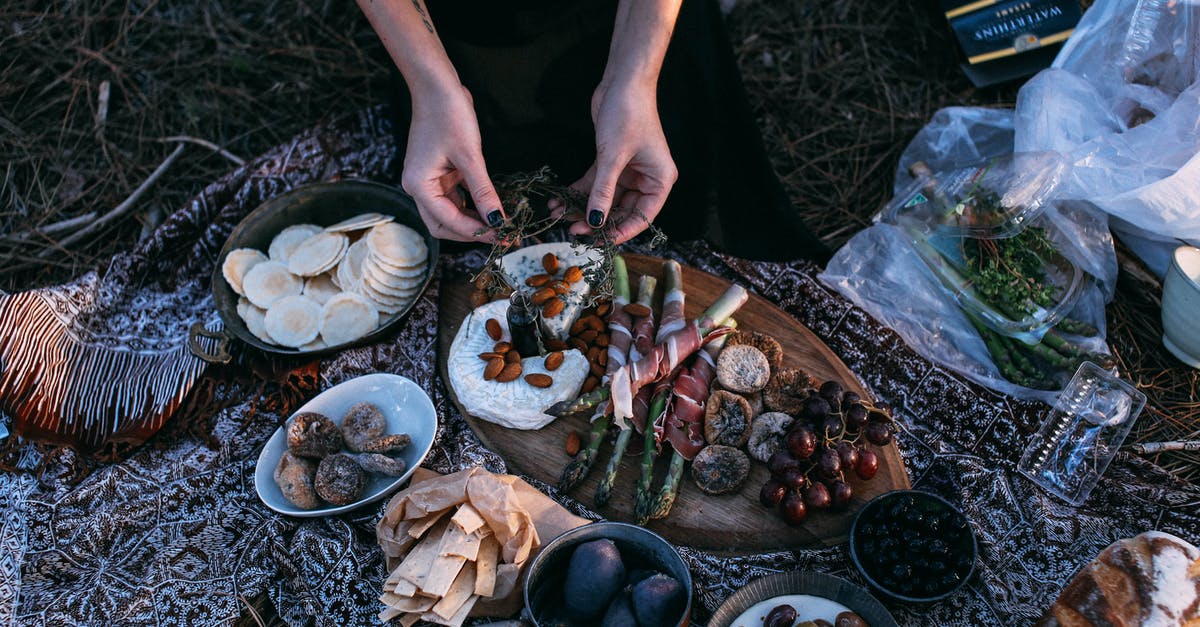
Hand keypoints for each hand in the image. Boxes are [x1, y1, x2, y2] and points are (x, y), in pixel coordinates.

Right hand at [401, 84, 504, 241]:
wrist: (437, 86)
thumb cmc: (449, 115)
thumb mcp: (470, 156)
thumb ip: (483, 191)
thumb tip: (498, 220)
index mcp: (418, 186)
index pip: (448, 221)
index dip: (476, 232)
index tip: (503, 236)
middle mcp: (418, 187)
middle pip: (444, 225)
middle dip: (471, 233)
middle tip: (502, 236)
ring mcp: (428, 180)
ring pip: (450, 213)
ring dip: (473, 221)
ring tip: (501, 225)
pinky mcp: (439, 172)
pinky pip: (455, 197)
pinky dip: (472, 205)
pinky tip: (492, 207)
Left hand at [562, 81, 676, 243]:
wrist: (623, 81)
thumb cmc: (629, 114)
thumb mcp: (613, 156)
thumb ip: (603, 191)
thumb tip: (594, 220)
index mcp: (659, 181)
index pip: (642, 217)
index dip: (620, 232)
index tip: (598, 241)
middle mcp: (646, 179)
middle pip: (621, 210)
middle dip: (596, 220)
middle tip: (572, 229)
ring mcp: (628, 171)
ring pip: (604, 198)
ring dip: (582, 207)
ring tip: (559, 215)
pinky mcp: (611, 161)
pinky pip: (595, 184)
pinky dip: (578, 191)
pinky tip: (559, 199)